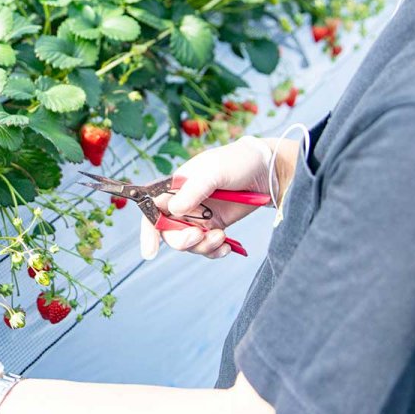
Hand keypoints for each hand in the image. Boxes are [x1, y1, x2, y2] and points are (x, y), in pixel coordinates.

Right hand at [140, 136, 275, 260]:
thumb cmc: (237, 162)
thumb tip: (174, 209)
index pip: (153, 209)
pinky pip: (206, 246)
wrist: (266, 171)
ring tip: (221, 237)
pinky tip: (226, 247)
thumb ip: (193, 190)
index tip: (150, 251)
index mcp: (176, 186)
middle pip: (169, 231)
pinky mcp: (214, 226)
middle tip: (197, 236)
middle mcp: (184, 203)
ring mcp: (199, 216)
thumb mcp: (214, 171)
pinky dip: (214, 250)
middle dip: (181, 240)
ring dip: (202, 246)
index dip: (149, 230)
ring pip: (188, 242)